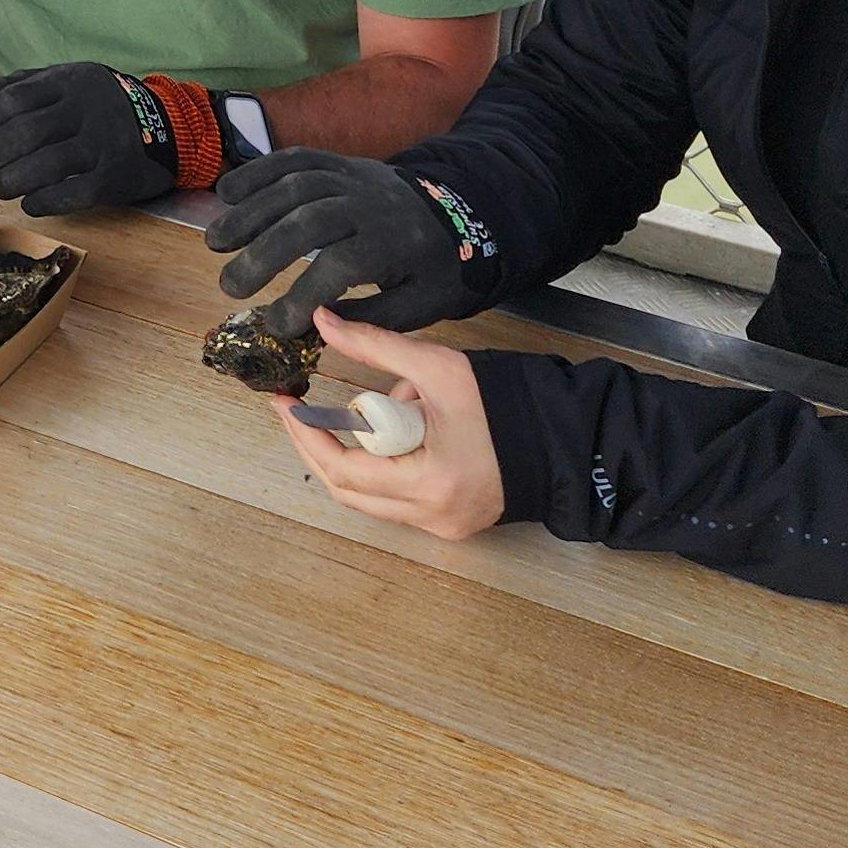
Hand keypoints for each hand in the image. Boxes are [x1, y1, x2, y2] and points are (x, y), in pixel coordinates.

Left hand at [0, 62, 175, 214]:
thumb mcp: (69, 81)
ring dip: (12, 181)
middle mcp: (86, 109)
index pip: (14, 99)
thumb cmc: (104, 105)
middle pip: (25, 133)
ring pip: (46, 165)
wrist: (170, 127)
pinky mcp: (117, 177)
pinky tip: (29, 203)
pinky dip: (44, 201)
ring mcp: (104, 143)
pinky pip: (74, 192)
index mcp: (69, 82)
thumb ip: (26, 84)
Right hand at [204, 148, 478, 330]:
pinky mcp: (340, 163)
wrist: (459, 215)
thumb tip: (315, 322)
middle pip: (309, 221)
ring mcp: (352, 177)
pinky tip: (228, 193)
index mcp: (392, 245)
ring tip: (216, 242)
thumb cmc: (433, 270)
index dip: (303, 295)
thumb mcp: (419, 307)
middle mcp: (369, 205)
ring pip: (295, 185)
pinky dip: (259, 171)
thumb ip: (369, 318)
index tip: (277, 324)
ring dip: (250, 211)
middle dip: (264, 253)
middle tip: (230, 286)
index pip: (340, 266)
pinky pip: (296, 158)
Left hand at [271, 308, 501, 539]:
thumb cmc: (506, 403)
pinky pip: (396, 501)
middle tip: (300, 410)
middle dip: (319, 447)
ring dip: (352, 456)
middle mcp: (432, 517)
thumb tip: (323, 320)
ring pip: (371, 499)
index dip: (308, 436)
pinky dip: (382, 466)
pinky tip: (393, 432)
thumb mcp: (436, 367)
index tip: (285, 405)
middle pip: (350, 491)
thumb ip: (374, 346)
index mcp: (430, 484)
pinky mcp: (451, 524)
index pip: (345, 470)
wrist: (563, 438)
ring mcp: (442, 527)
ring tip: (356, 413)